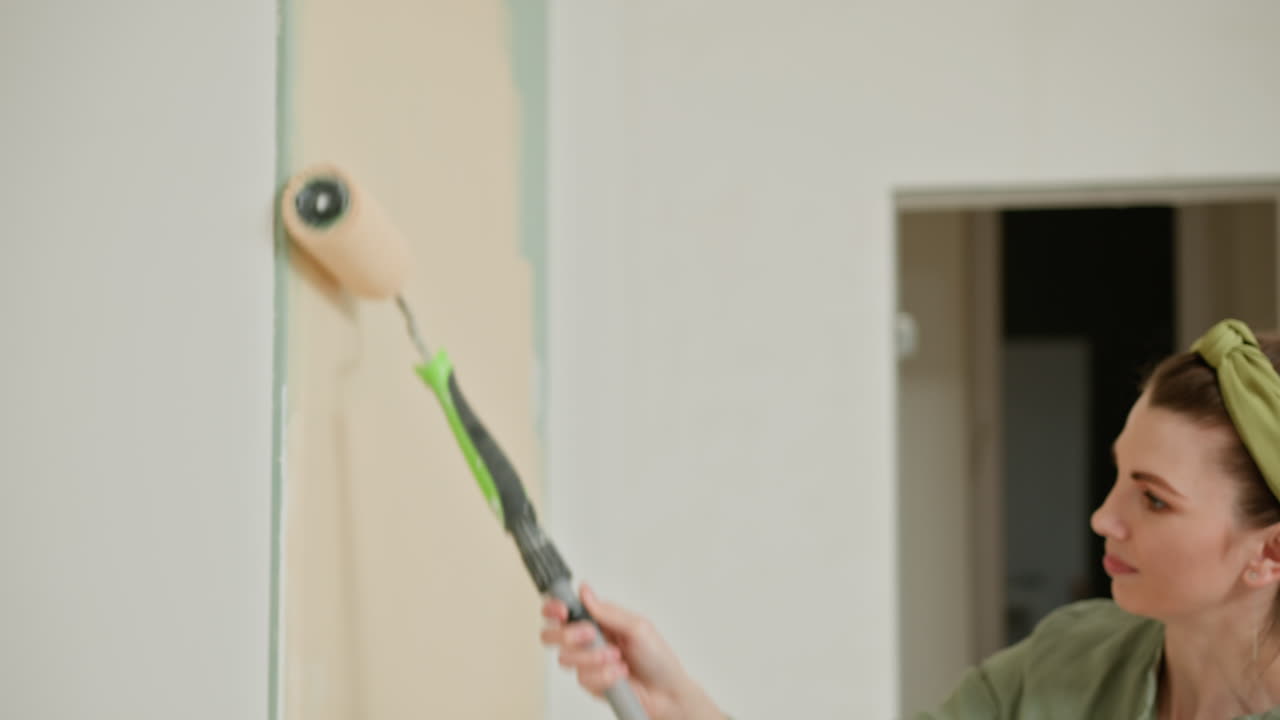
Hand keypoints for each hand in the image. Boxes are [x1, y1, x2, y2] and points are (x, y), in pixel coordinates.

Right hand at [541, 584, 724, 719]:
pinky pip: (583, 678)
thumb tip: (585, 591)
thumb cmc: (657, 658)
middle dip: (568, 634)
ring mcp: (587, 663)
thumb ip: (608, 612)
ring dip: (594, 657)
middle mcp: (589, 640)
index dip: (553, 607)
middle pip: (552, 634)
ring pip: (566, 658)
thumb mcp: (637, 627)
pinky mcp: (590, 683)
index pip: (564, 610)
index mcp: (598, 620)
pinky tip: (620, 674)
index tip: (561, 611)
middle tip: (590, 635)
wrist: (666, 693)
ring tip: (617, 658)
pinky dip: (605, 675)